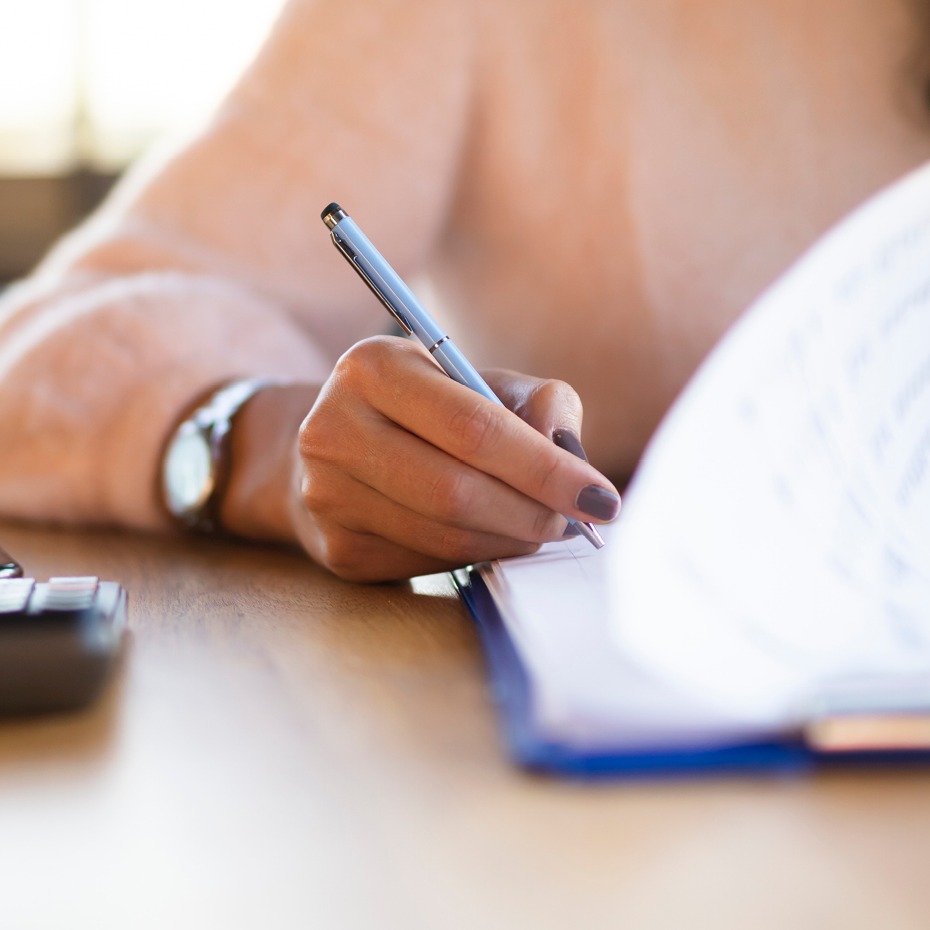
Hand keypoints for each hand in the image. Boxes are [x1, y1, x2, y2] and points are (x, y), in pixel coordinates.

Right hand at [217, 336, 621, 580]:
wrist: (332, 447)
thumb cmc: (425, 410)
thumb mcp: (478, 381)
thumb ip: (538, 402)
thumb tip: (572, 455)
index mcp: (373, 367)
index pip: (474, 428)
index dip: (546, 468)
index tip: (601, 495)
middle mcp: (334, 428)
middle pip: (457, 491)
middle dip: (533, 513)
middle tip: (576, 521)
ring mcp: (327, 494)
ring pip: (445, 535)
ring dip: (510, 539)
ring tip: (540, 525)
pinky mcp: (337, 548)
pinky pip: (428, 562)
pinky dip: (476, 555)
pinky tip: (491, 535)